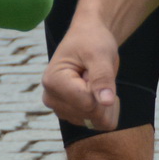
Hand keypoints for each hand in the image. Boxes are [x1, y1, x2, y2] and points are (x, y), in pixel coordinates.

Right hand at [41, 17, 121, 132]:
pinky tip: (96, 90)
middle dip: (102, 95)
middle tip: (96, 73)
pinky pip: (96, 123)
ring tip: (94, 79)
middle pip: (90, 115)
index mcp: (53, 82)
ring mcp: (60, 108)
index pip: (87, 103)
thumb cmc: (92, 40)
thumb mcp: (100, 53)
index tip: (95, 68)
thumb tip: (106, 102)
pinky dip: (103, 108)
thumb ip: (102, 77)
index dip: (101, 89)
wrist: (88, 36)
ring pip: (94, 121)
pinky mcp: (70, 113)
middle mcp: (52, 98)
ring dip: (103, 101)